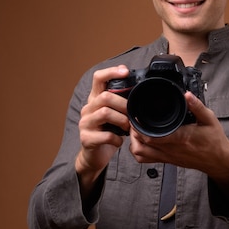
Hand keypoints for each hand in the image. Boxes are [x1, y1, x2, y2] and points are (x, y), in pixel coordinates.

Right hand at [75, 65, 129, 194]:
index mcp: (95, 99)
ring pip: (105, 113)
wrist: (94, 156)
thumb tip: (142, 94)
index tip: (125, 71)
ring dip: (122, 120)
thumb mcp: (115, 115)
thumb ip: (122, 103)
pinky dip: (117, 139)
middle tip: (133, 114)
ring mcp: (85, 123)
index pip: (98, 78)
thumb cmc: (108, 132)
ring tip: (127, 128)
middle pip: (105, 97)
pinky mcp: (86, 138)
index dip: (111, 72)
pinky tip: (120, 141)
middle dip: (123, 104)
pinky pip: (105, 135)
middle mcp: (88, 109)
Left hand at [130, 91, 228, 193]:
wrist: (218, 160)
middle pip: (141, 143)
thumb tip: (187, 94)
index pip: (151, 135)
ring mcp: (168, 156)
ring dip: (134, 141)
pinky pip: (146, 159)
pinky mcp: (168, 160)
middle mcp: (171, 149)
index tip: (136, 114)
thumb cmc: (214, 140)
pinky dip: (139, 151)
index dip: (139, 125)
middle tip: (134, 118)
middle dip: (133, 130)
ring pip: (140, 153)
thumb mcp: (210, 119)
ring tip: (136, 129)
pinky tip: (141, 141)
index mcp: (180, 138)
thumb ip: (197, 107)